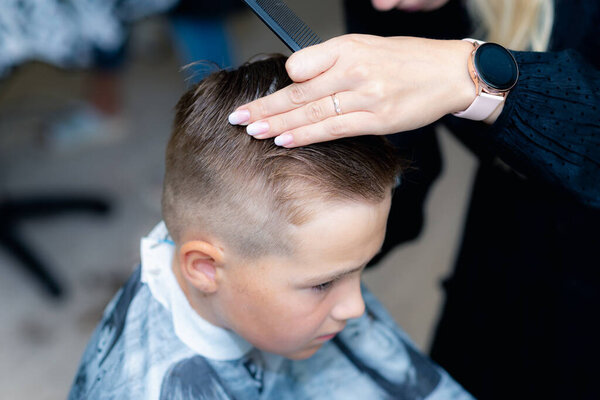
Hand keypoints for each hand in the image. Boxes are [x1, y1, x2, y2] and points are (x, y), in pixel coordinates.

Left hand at [228, 34, 475, 146]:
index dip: (279, 84)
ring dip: (278, 124)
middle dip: (264, 108)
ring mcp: (366, 95)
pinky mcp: (376, 118)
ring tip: (252, 131)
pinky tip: (285, 141)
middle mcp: (354, 69)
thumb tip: (298, 80)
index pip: (301, 65)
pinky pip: (333, 129)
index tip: (260, 98)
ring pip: (311, 112)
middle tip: (238, 118)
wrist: (450, 73)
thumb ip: (332, 62)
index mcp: (348, 48)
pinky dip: (306, 136)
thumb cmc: (408, 61)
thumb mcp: (367, 47)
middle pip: (298, 92)